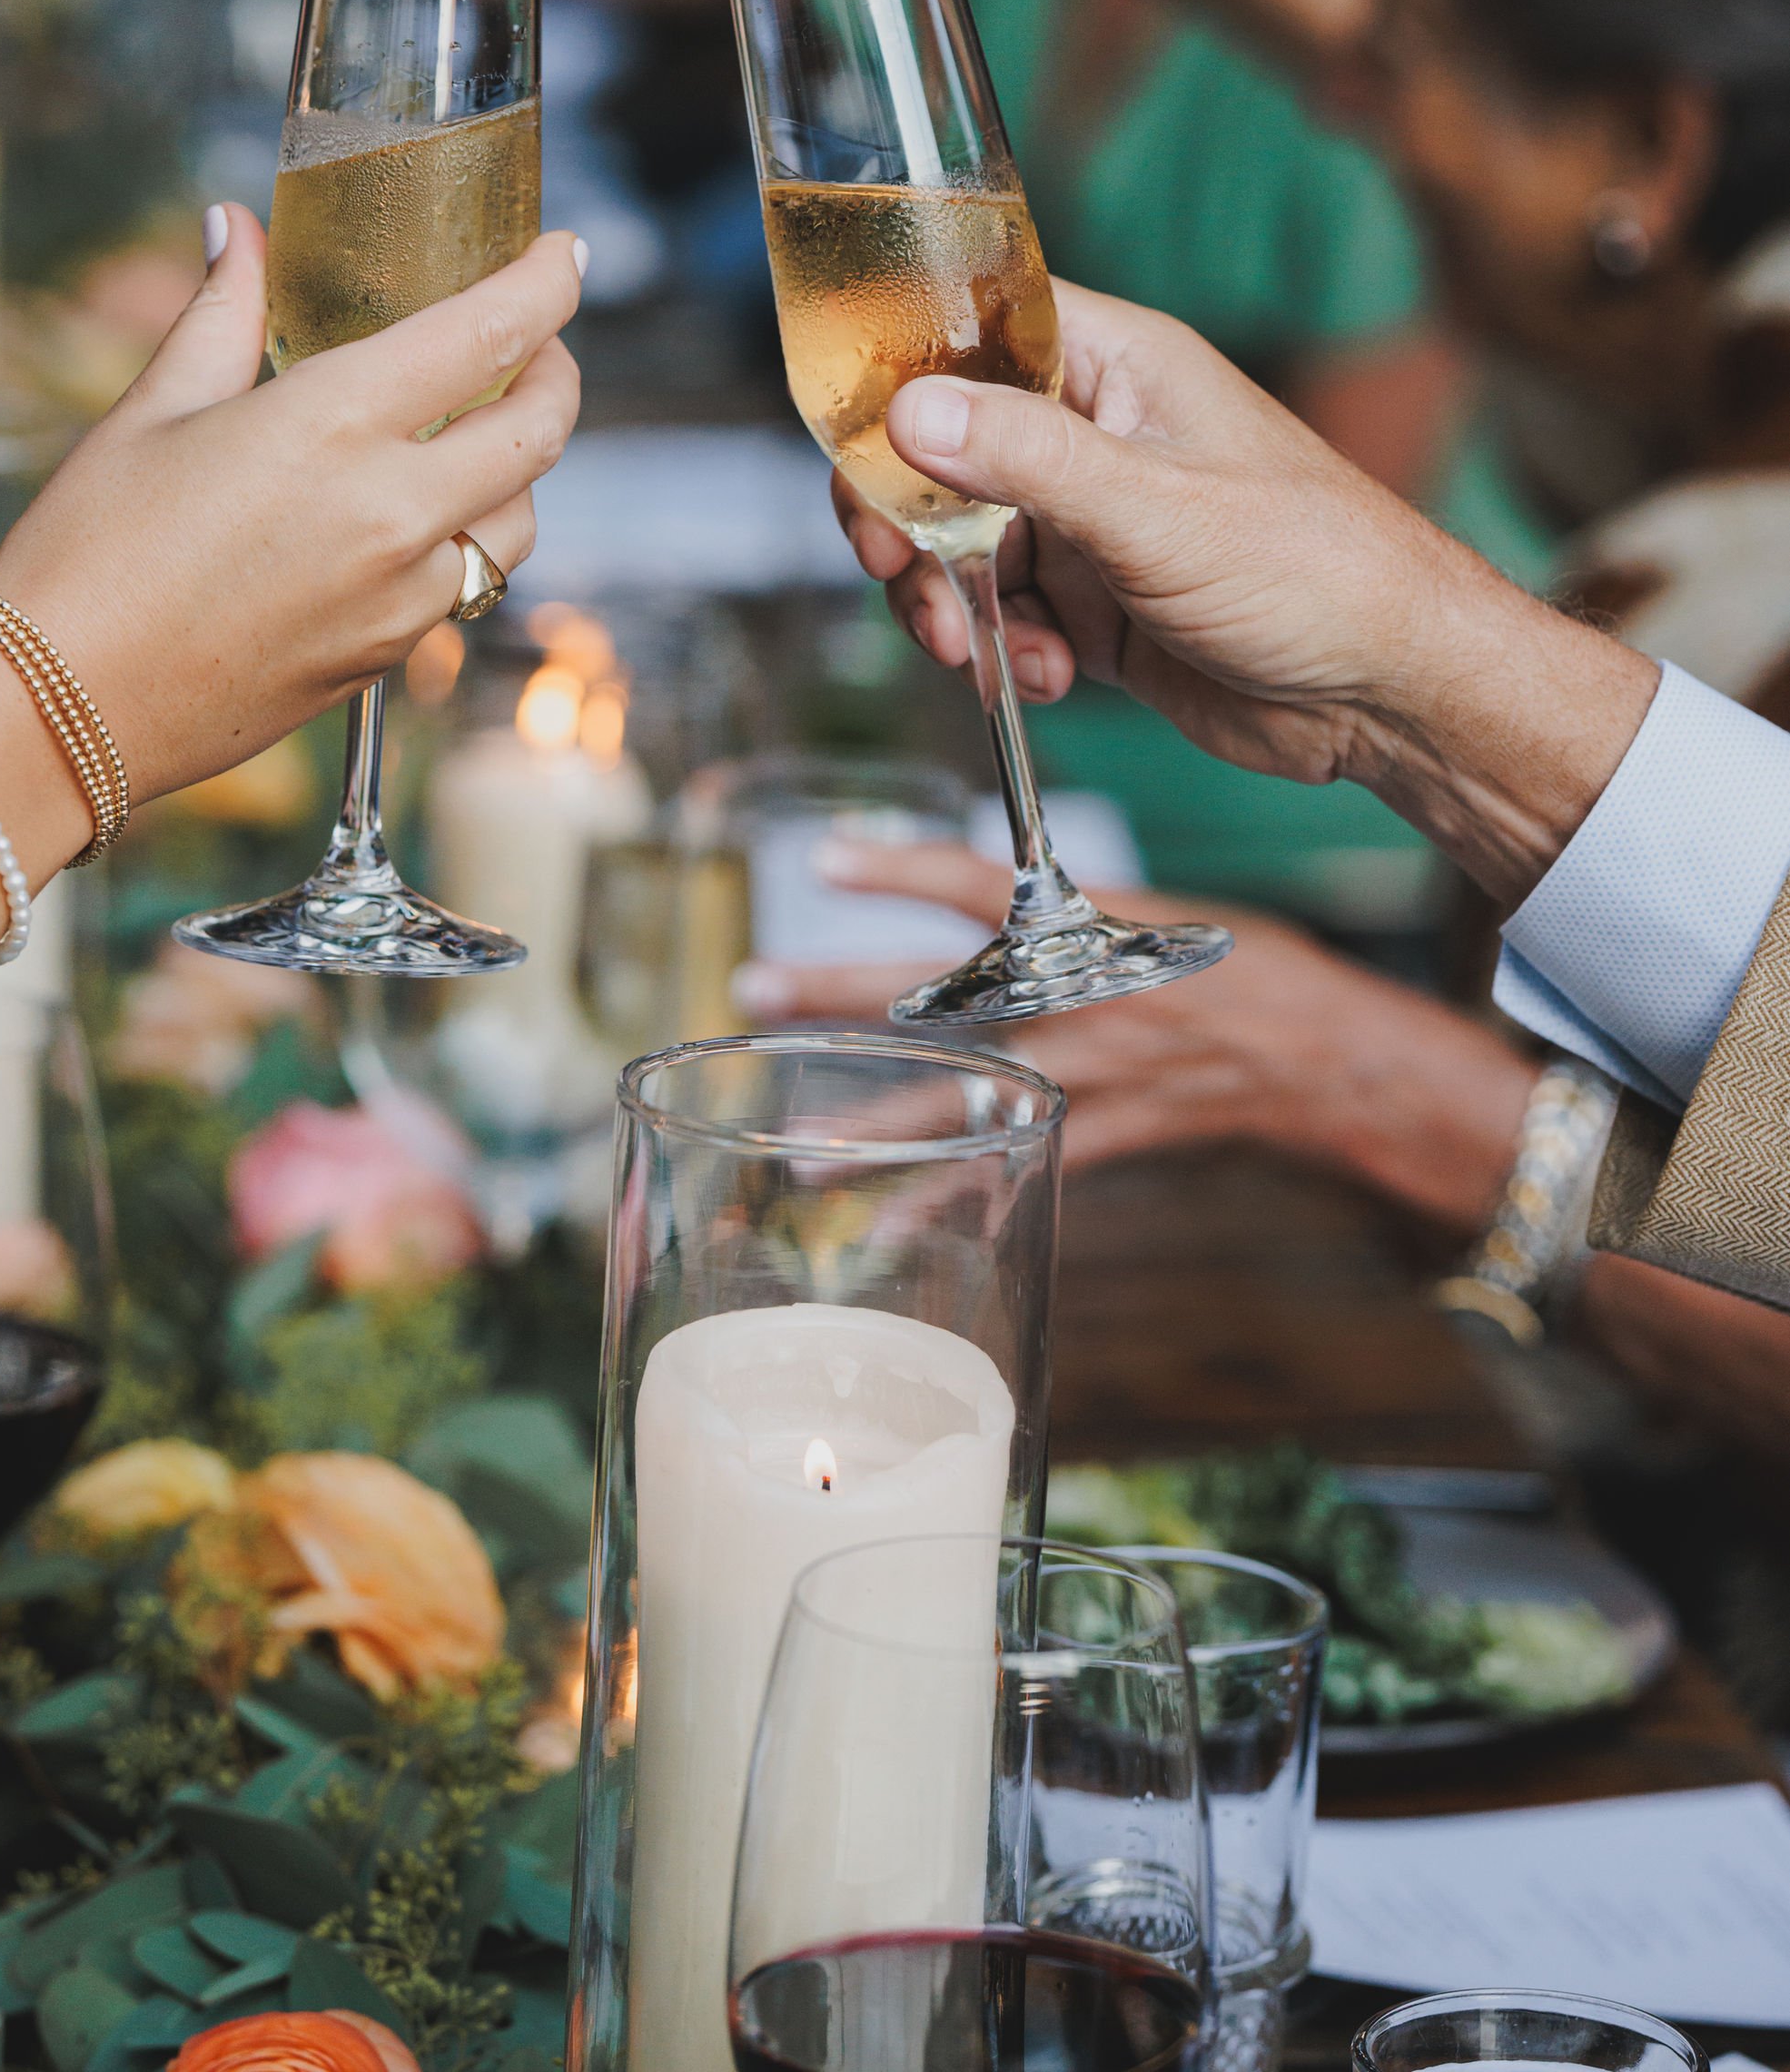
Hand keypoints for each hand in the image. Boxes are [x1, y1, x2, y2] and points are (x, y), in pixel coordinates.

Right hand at [0, 216, 581, 808]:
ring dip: (519, 464)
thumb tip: (236, 229)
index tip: (565, 255)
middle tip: (533, 340)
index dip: (546, 286)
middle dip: (554, 371)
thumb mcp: (152, 412)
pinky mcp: (387, 657)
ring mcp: (399, 597)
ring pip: (520, 519)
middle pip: (540, 431)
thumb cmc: (86, 554)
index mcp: (331, 426)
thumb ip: (222, 313)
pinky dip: (469, 537)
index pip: (489, 336)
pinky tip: (419, 514)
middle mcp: (389, 512)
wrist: (53, 715)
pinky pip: (467, 584)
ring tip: (479, 429)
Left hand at [730, 835, 1532, 1231]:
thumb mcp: (1163, 911)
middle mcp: (1086, 1003)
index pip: (985, 889)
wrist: (1336, 1056)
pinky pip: (1016, 1177)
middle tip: (755, 989)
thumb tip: (984, 901)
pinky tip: (886, 1231)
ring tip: (794, 1146)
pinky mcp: (1108, 1137)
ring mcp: (1096, 1079)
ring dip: (874, 1124)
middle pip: (944, 995)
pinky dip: (950, 1205)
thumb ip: (1071, 912)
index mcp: (1098, 931)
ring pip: (965, 1101)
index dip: (903, 871)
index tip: (824, 859)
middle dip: (844, 995)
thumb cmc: (1251, 965)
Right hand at [836, 278, 1657, 905]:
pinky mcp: (1097, 604)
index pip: (971, 329)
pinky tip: (1049, 678)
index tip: (859, 446)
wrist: (1395, 698)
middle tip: (894, 572)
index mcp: (1116, 366)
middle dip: (904, 519)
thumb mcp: (1156, 511)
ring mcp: (1093, 521)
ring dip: (948, 600)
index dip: (898, 375)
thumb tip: (910, 410)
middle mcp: (1096, 432)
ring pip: (960, 543)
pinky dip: (1004, 651)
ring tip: (973, 649)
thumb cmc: (1319, 571)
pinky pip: (1005, 615)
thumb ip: (1025, 460)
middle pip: (942, 448)